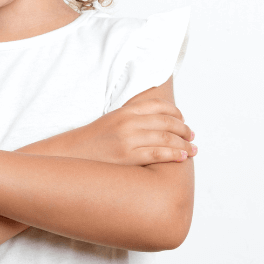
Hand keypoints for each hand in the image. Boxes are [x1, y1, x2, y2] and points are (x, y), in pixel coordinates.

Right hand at [61, 97, 196, 165]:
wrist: (71, 155)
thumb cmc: (93, 141)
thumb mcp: (112, 120)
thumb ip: (132, 117)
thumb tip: (157, 122)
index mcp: (125, 111)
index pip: (159, 106)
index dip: (176, 113)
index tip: (183, 121)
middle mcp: (128, 122)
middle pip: (167, 122)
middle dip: (184, 129)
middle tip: (192, 136)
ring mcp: (128, 139)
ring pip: (166, 138)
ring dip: (184, 143)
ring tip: (193, 149)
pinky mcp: (128, 157)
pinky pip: (158, 154)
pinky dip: (174, 154)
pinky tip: (183, 156)